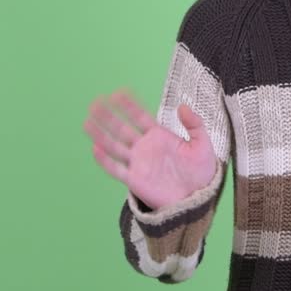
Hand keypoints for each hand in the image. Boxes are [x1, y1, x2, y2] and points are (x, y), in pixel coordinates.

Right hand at [83, 88, 218, 210]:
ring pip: (114, 146)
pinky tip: (95, 148)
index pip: (140, 116)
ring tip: (87, 122)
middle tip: (95, 102)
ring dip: (101, 134)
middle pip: (122, 128)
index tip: (117, 92)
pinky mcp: (135, 180)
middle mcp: (145, 147)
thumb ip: (195, 124)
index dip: (129, 105)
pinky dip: (105, 160)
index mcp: (159, 136)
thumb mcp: (203, 144)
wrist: (198, 198)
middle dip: (108, 116)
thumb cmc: (201, 171)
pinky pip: (116, 169)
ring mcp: (138, 163)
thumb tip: (182, 106)